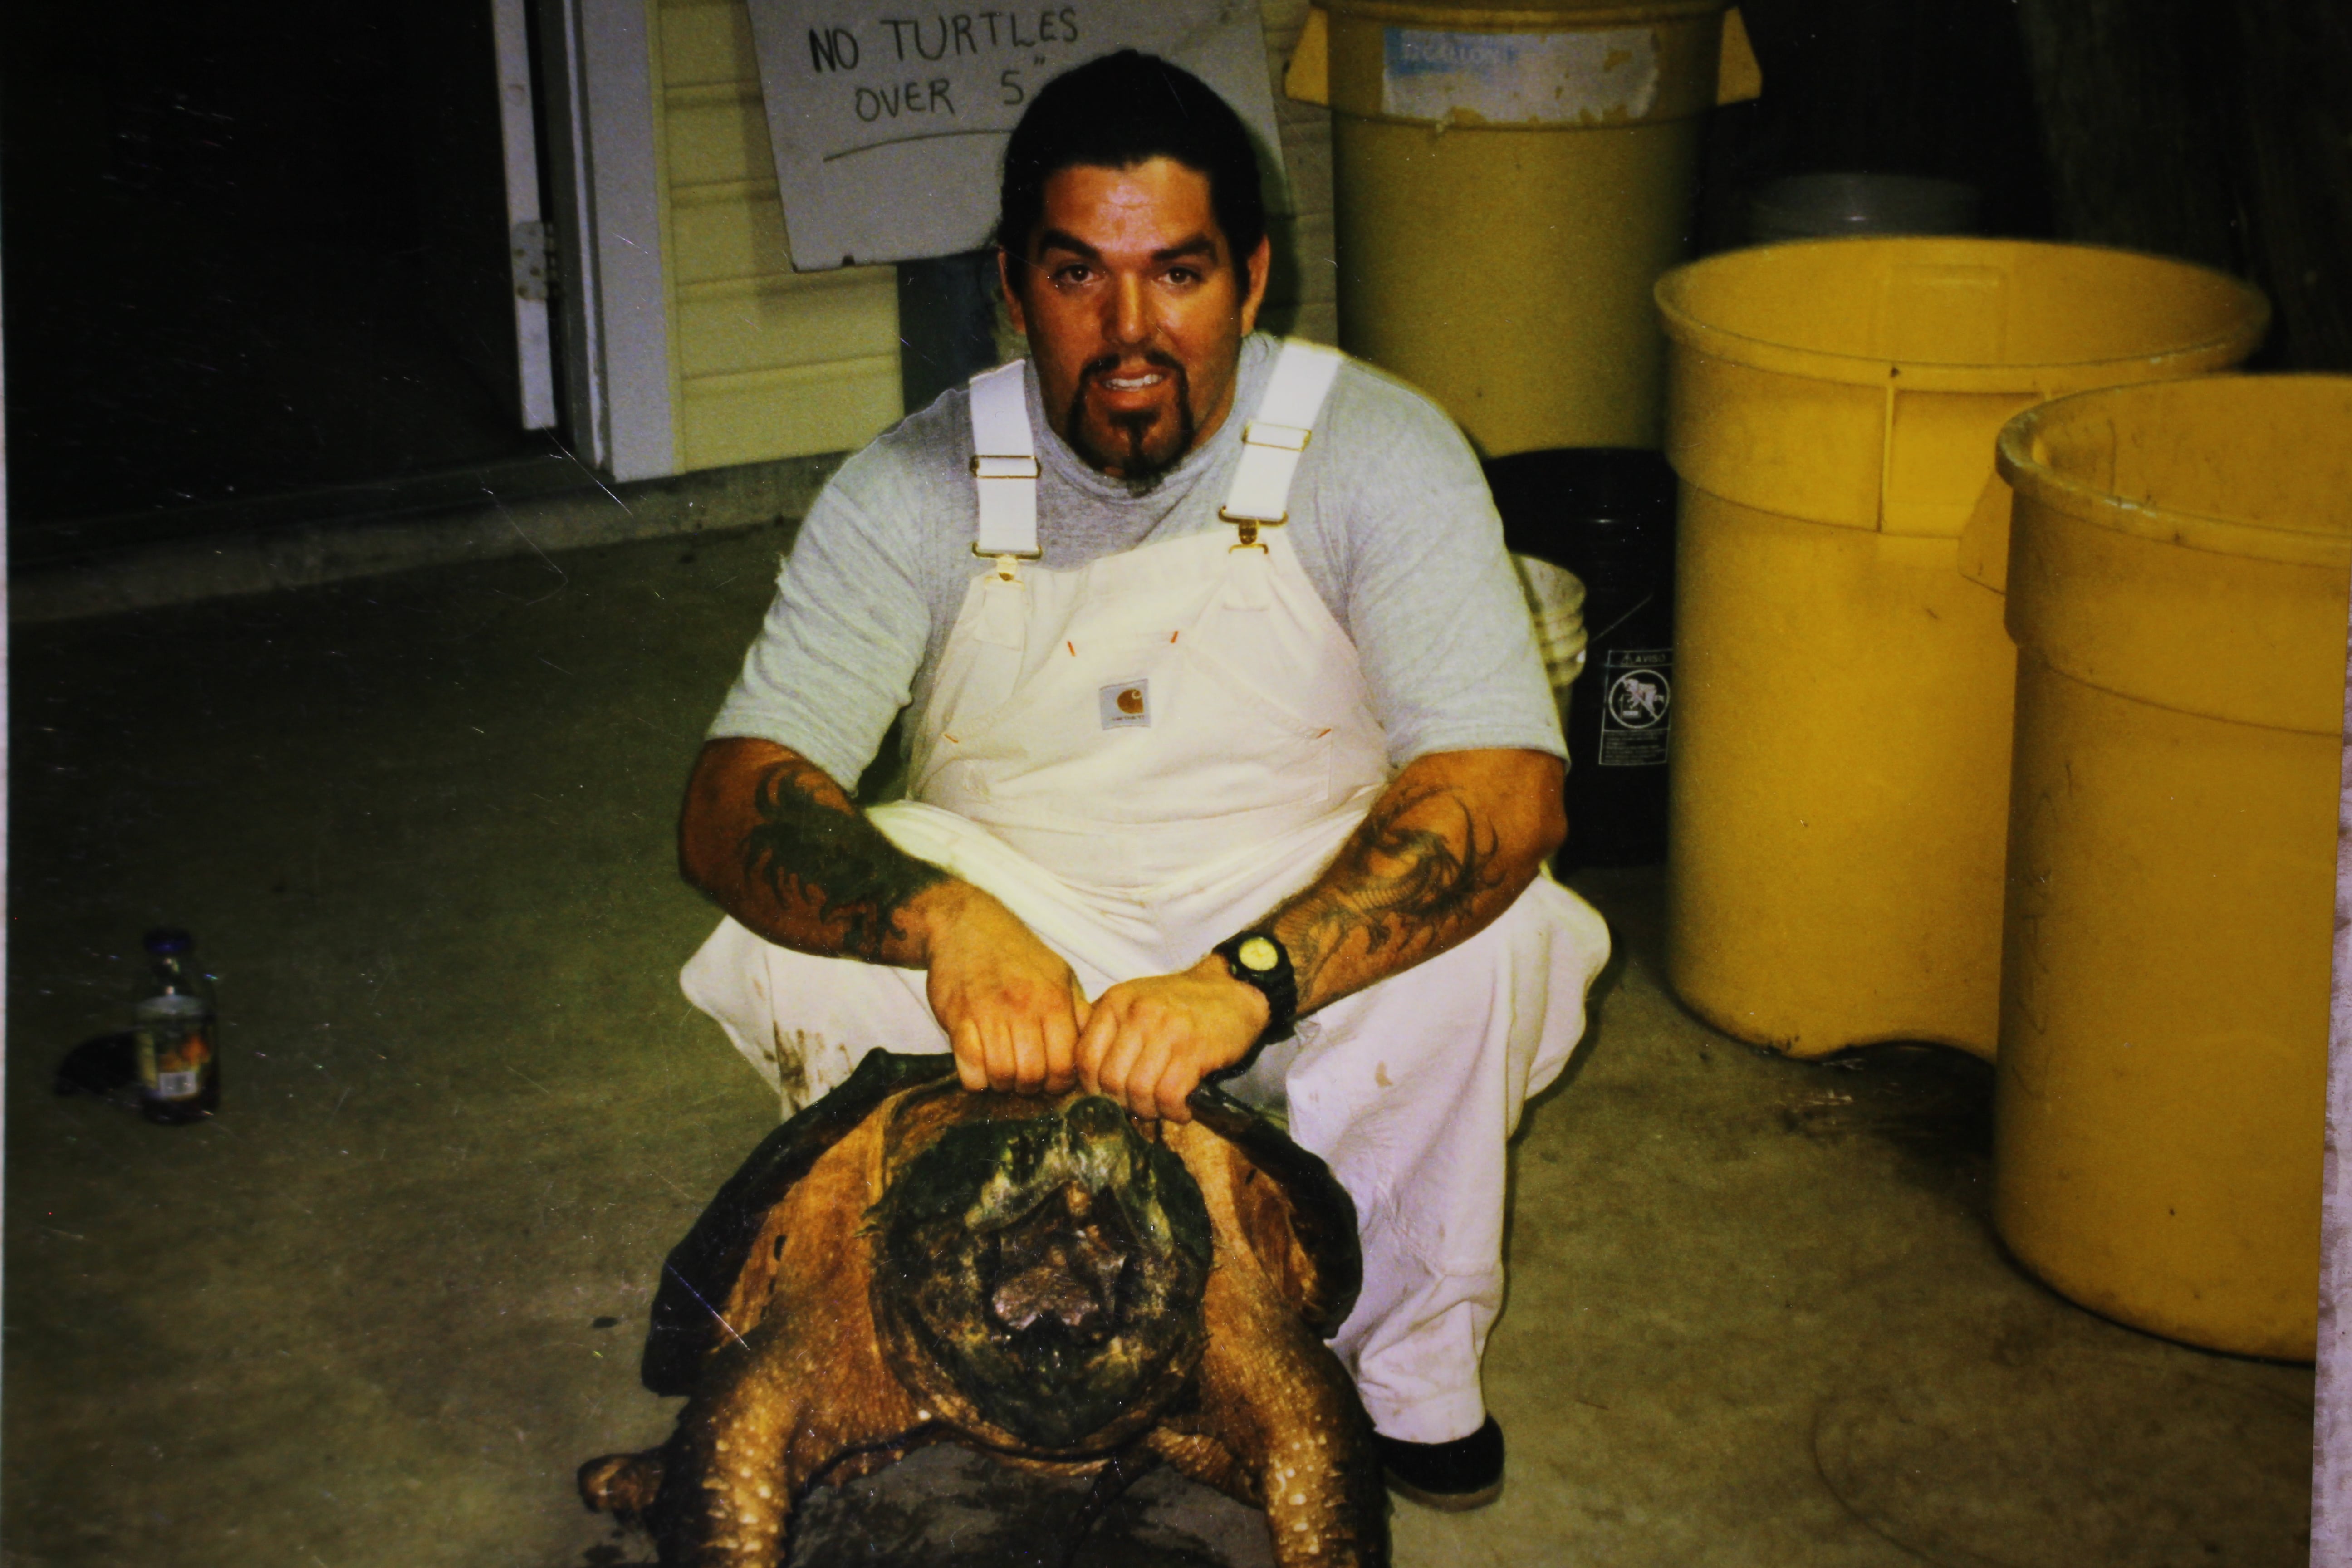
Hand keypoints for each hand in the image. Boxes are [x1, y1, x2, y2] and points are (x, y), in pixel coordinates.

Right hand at [918, 885, 1089, 1095]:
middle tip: (1023, 1078)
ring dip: (1001, 1083)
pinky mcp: (958, 1017)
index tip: (1049, 1079)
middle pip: (1033, 1076)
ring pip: (1002, 1076)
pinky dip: (975, 1078)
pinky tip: (978, 1067)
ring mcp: (989, 1013)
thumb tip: (1097, 1047)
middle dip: (1030, 1087)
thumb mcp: (1059, 975)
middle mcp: (1024, 1007)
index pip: (1065, 1065)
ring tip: (1001, 1072)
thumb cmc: (1017, 955)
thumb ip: (1078, 1012)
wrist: (966, 926)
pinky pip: (969, 1068)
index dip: (1059, 1083)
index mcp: (1054, 1000)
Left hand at [1075, 953, 1269, 1121]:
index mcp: (1116, 1002)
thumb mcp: (1135, 1001)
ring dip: (1150, 1110)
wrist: (1233, 989)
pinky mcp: (1195, 1049)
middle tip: (1139, 1105)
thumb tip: (1083, 1074)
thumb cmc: (1181, 1003)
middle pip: (1110, 1081)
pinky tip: (1182, 1108)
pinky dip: (1174, 1112)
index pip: (1085, 1058)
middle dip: (1123, 1103)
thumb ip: (1107, 1029)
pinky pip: (1170, 1096)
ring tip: (1162, 1107)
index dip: (1093, 1088)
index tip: (1109, 1096)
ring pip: (1139, 1091)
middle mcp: (1137, 1013)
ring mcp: (1167, 1030)